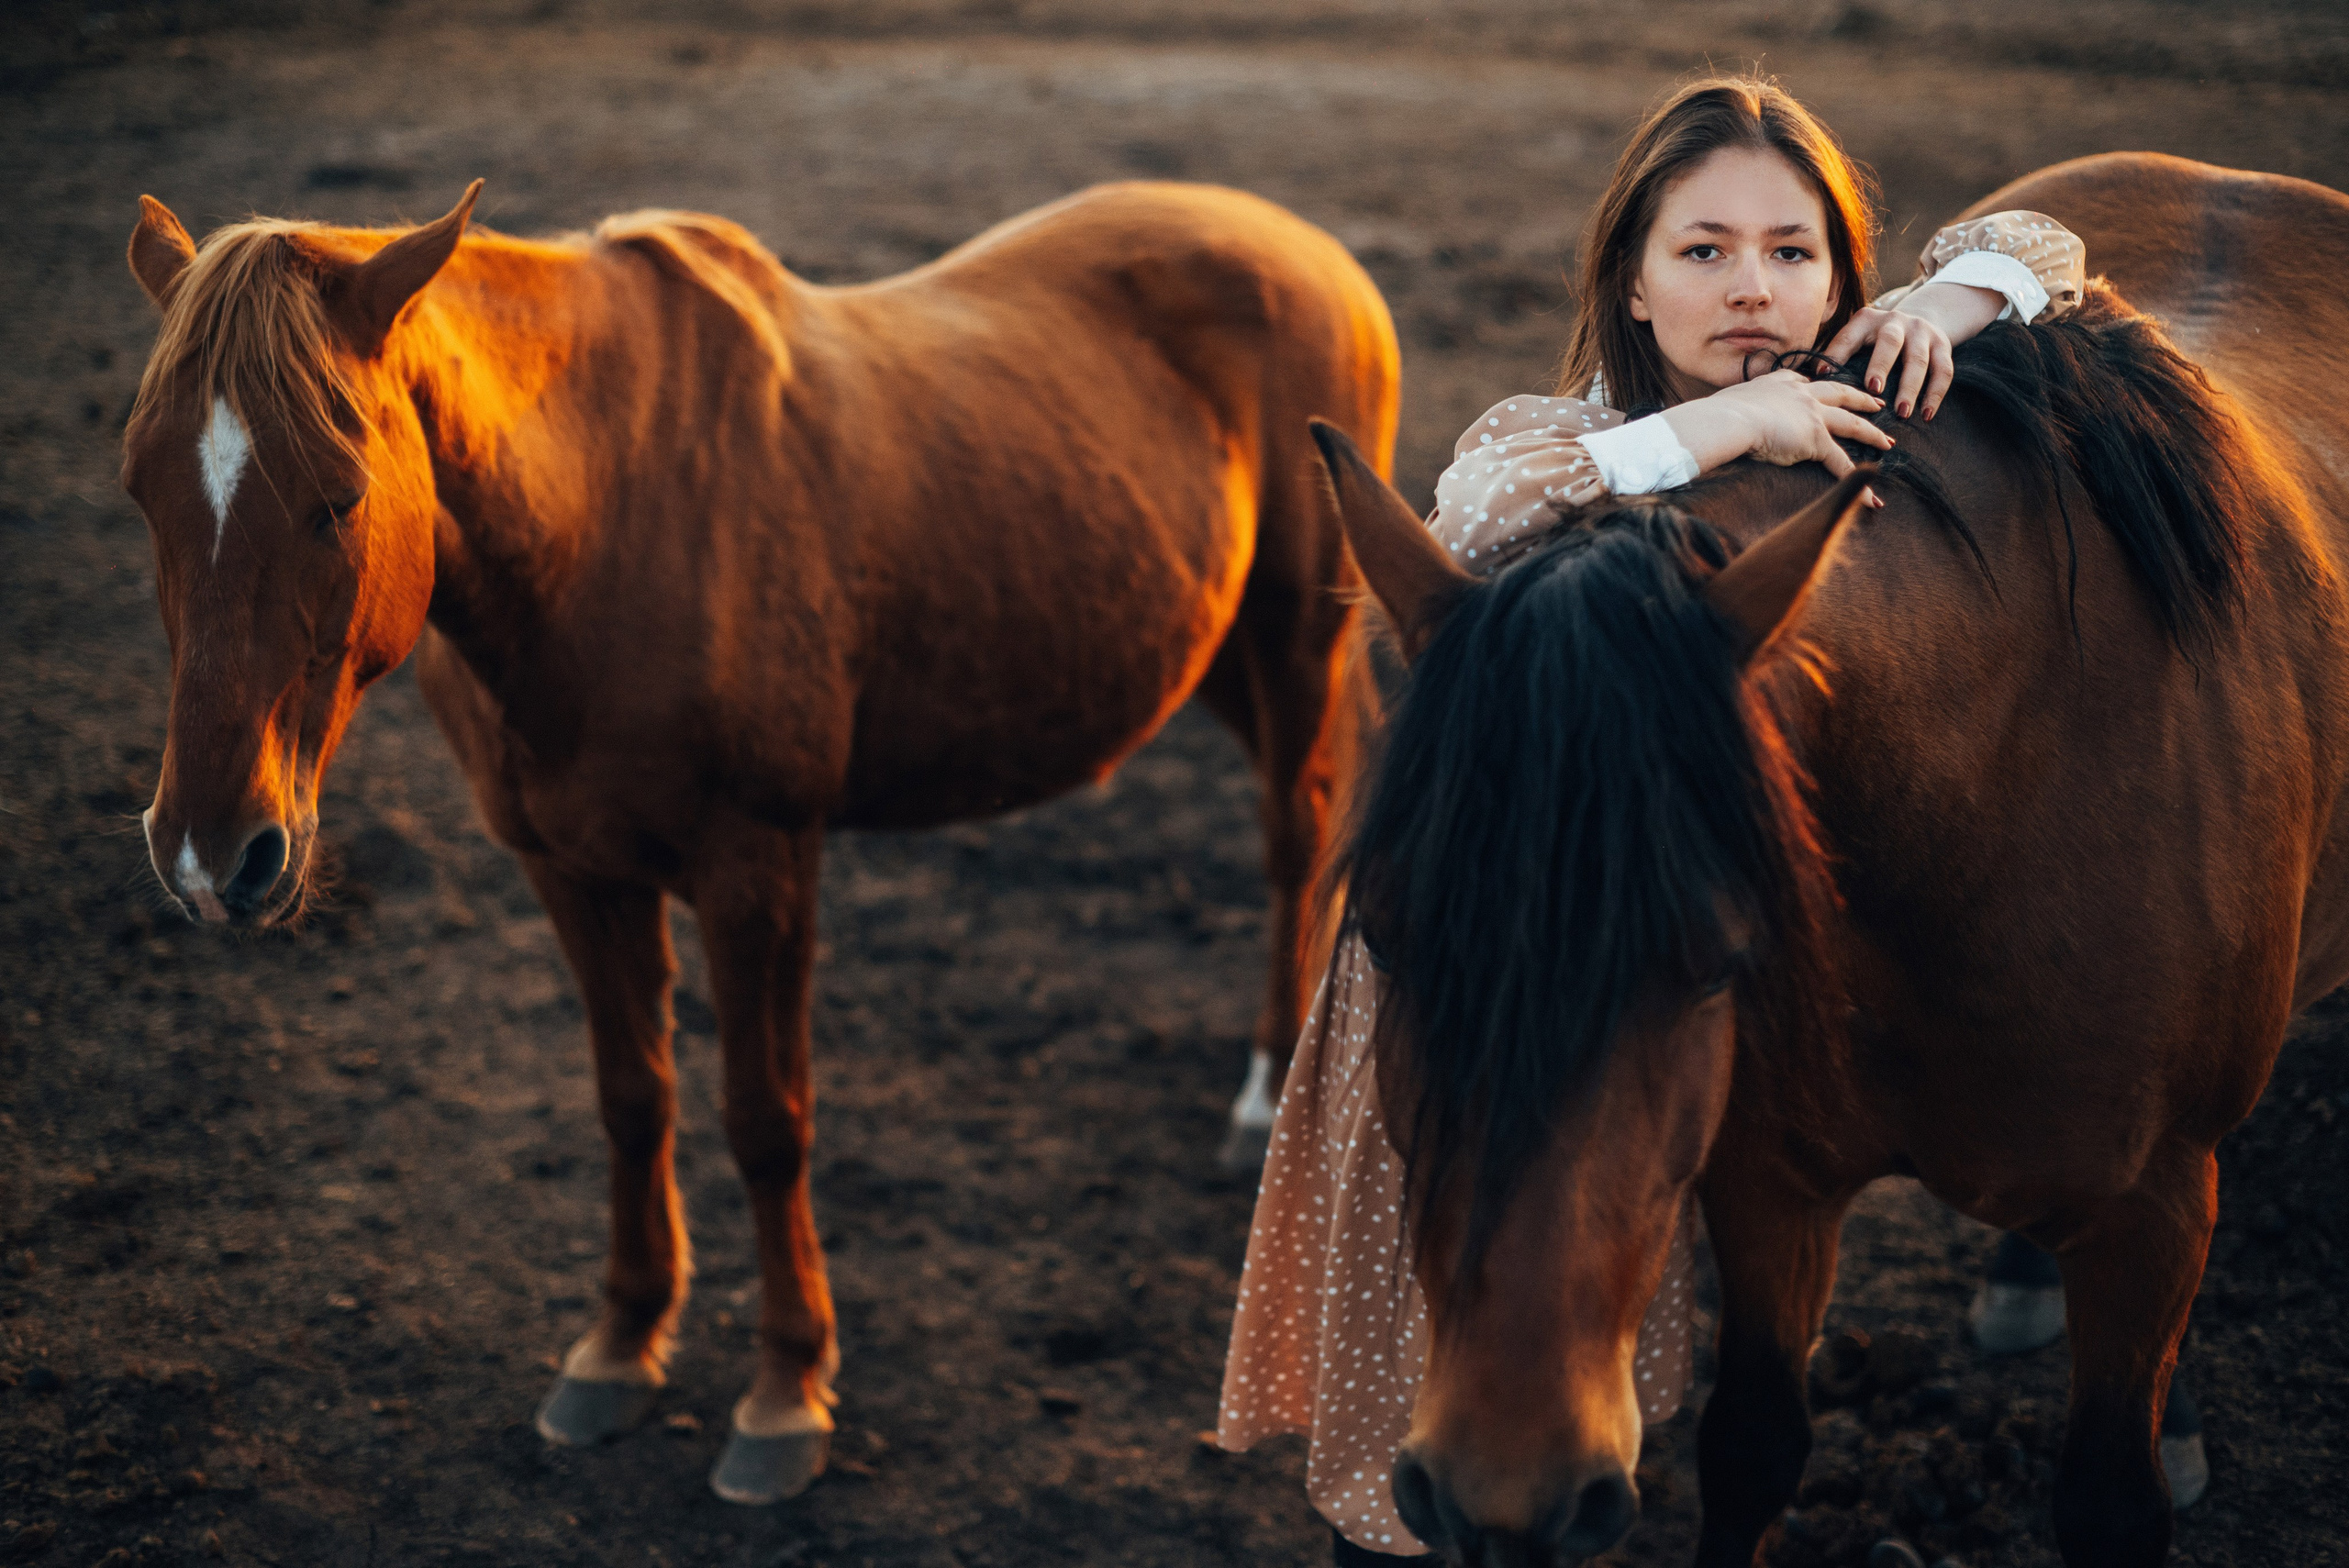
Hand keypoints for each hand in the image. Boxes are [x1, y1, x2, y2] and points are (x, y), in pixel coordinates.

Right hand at [1662, 370, 1892, 496]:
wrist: (1726, 420)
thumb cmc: (1717, 416)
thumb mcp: (1726, 403)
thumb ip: (1730, 409)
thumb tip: (1709, 420)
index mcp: (1779, 384)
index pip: (1805, 383)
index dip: (1817, 387)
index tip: (1824, 387)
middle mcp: (1801, 394)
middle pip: (1839, 394)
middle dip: (1859, 398)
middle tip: (1876, 402)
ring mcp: (1812, 414)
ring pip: (1850, 423)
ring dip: (1871, 434)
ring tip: (1887, 442)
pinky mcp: (1815, 439)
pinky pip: (1842, 463)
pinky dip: (1858, 481)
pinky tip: (1871, 496)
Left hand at [1819, 281, 2003, 420]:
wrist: (1920, 319)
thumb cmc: (1875, 340)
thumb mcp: (1856, 339)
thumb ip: (1838, 356)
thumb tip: (1812, 384)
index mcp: (1866, 320)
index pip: (1849, 336)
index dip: (1836, 353)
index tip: (1824, 375)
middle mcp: (1895, 321)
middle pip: (1890, 343)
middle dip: (1881, 366)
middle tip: (1873, 391)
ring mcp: (1921, 332)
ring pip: (1918, 359)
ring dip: (1911, 387)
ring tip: (1903, 413)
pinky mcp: (1943, 344)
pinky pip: (1943, 370)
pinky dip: (1936, 393)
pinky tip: (1927, 414)